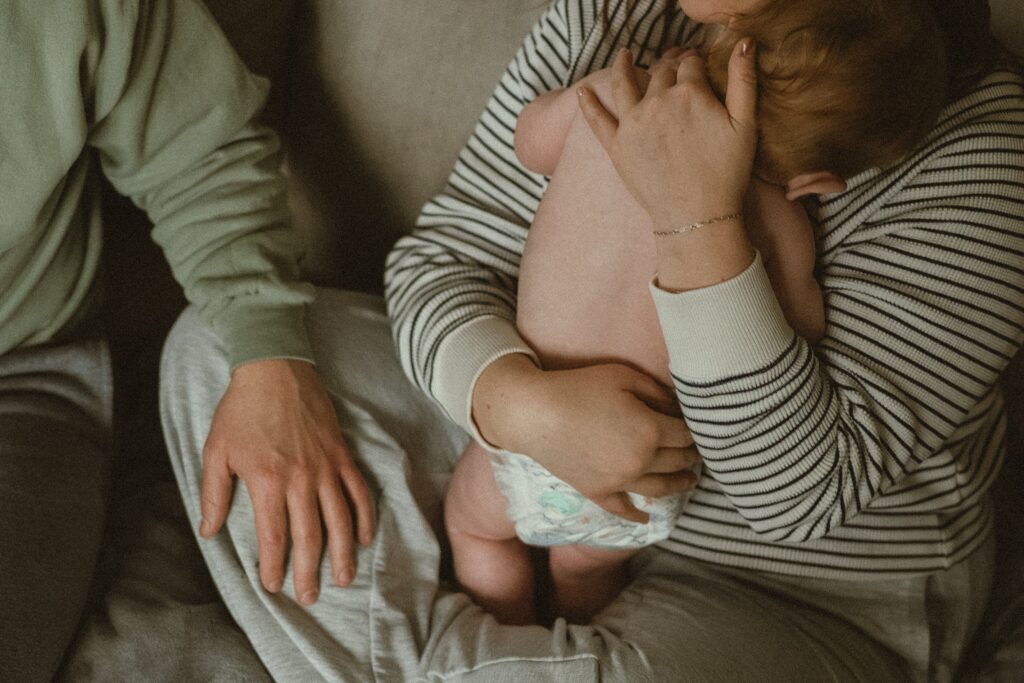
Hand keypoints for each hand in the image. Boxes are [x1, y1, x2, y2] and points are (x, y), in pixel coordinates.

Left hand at [199, 359, 373, 604]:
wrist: (275, 367)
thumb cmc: (241, 409)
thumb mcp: (216, 450)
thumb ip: (213, 493)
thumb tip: (209, 531)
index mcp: (266, 480)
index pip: (274, 535)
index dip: (274, 565)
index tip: (273, 585)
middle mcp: (300, 478)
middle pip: (309, 535)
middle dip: (309, 571)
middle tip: (310, 597)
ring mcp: (325, 466)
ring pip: (339, 519)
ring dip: (342, 553)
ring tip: (344, 579)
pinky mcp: (341, 454)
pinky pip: (358, 491)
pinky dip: (363, 516)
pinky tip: (363, 538)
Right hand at [472, 355, 698, 521]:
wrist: (535, 414)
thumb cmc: (579, 387)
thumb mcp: (624, 376)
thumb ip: (656, 392)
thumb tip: (676, 409)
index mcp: (651, 431)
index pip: (685, 435)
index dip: (694, 432)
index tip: (698, 430)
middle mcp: (641, 461)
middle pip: (677, 462)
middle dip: (691, 457)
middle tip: (698, 453)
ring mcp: (619, 481)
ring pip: (659, 488)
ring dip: (678, 485)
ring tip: (689, 481)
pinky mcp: (597, 492)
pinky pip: (623, 509)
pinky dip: (637, 515)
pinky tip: (647, 518)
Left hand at [577, 42, 758, 230]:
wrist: (697, 215)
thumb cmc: (726, 172)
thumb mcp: (746, 123)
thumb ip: (744, 79)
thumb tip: (743, 42)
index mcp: (689, 93)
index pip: (691, 65)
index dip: (696, 63)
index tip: (698, 66)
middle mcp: (657, 102)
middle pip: (661, 74)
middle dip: (669, 69)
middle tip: (673, 70)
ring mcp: (633, 123)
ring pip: (626, 84)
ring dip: (623, 66)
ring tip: (623, 55)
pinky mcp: (617, 147)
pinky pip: (598, 120)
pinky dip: (589, 104)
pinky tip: (582, 92)